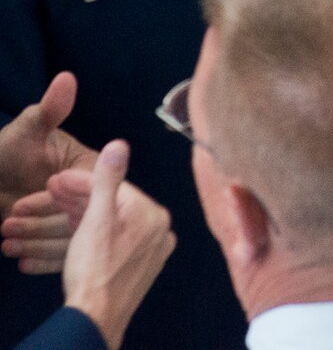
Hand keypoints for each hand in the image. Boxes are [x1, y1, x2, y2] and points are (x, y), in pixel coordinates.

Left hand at [0, 73, 97, 271]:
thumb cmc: (6, 151)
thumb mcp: (26, 130)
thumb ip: (49, 110)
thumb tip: (66, 77)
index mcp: (92, 169)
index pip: (92, 187)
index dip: (66, 194)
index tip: (35, 193)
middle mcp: (90, 198)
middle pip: (82, 219)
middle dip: (44, 223)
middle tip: (8, 221)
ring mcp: (74, 221)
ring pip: (70, 242)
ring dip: (35, 244)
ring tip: (4, 239)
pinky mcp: (58, 242)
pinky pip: (60, 257)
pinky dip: (39, 261)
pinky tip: (16, 258)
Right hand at [60, 141, 173, 349]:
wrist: (95, 320)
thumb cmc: (95, 269)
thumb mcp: (97, 220)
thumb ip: (107, 181)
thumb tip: (119, 144)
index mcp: (152, 214)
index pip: (113, 188)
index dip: (79, 181)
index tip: (53, 180)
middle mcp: (156, 231)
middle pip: (109, 207)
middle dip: (72, 201)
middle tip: (44, 194)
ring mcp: (147, 251)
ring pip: (104, 226)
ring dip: (71, 221)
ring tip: (44, 215)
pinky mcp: (134, 268)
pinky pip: (107, 245)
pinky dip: (83, 240)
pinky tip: (60, 238)